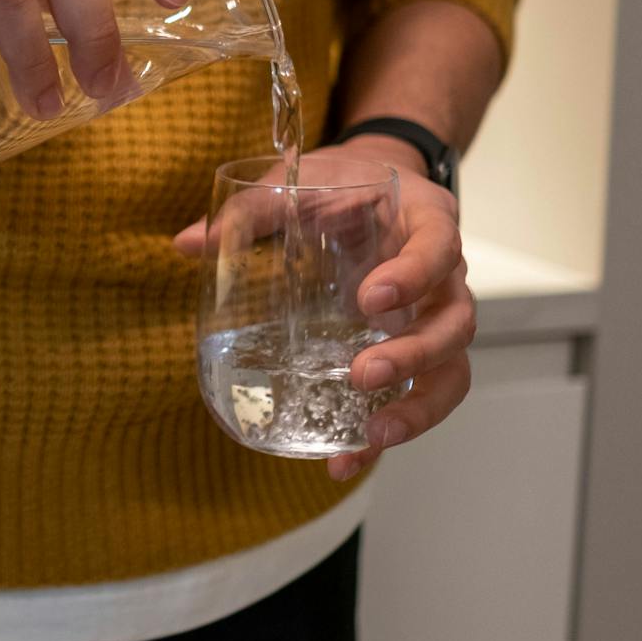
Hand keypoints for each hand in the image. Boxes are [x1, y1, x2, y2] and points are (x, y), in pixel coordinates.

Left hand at [172, 134, 475, 481]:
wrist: (372, 181)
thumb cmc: (341, 182)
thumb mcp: (299, 182)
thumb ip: (249, 211)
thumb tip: (186, 245)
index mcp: (427, 220)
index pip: (439, 247)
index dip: (413, 275)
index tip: (370, 297)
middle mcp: (446, 274)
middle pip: (454, 323)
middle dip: (414, 355)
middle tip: (362, 374)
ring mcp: (435, 316)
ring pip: (451, 369)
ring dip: (418, 407)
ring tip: (372, 436)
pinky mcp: (415, 349)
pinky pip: (417, 394)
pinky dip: (389, 429)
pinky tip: (346, 459)